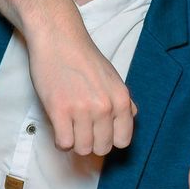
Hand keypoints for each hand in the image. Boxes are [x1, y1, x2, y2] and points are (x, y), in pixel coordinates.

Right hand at [26, 17, 136, 156]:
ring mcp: (82, 110)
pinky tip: (59, 126)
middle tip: (81, 128)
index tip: (100, 133)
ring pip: (82, 148)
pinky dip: (61, 140)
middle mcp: (105, 107)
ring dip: (75, 142)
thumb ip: (124, 101)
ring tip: (69, 126)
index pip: (123, 141)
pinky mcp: (59, 110)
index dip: (110, 140)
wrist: (59, 39)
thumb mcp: (114, 78)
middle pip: (102, 148)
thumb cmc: (84, 58)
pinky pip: (64, 143)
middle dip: (91, 142)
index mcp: (121, 100)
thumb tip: (130, 117)